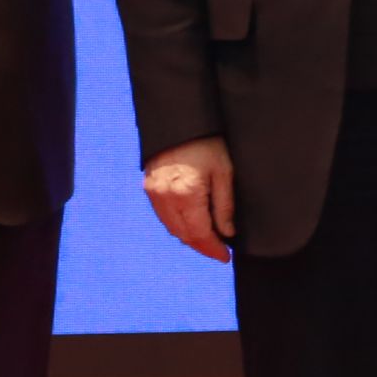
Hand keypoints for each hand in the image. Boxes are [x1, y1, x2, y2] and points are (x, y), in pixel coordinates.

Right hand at [142, 135, 234, 260]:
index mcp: (187, 194)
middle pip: (184, 235)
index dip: (213, 249)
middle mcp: (166, 197)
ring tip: (208, 240)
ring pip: (172, 228)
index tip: (226, 256)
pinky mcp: (149, 186)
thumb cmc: (207, 142)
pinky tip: (191, 224)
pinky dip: (177, 225)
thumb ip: (225, 206)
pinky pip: (163, 216)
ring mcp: (154, 192)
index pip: (200, 234)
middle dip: (202, 246)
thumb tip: (227, 233)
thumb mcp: (224, 172)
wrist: (179, 119)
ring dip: (189, 238)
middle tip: (219, 251)